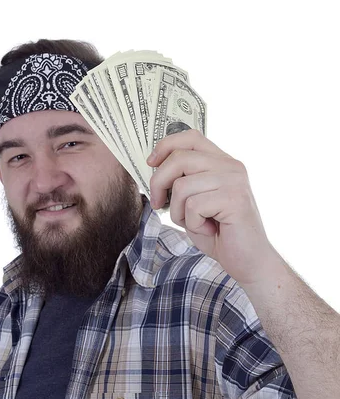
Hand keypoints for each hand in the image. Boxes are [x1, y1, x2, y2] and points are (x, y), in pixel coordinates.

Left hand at [147, 129, 278, 287]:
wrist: (248, 261)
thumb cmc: (220, 234)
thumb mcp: (194, 203)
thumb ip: (181, 182)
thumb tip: (153, 168)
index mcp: (222, 162)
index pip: (190, 137)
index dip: (166, 146)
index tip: (150, 163)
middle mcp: (231, 166)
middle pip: (179, 159)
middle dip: (159, 183)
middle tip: (157, 204)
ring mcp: (234, 181)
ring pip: (182, 186)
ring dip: (178, 211)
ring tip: (196, 223)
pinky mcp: (234, 199)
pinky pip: (193, 206)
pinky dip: (193, 224)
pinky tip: (210, 230)